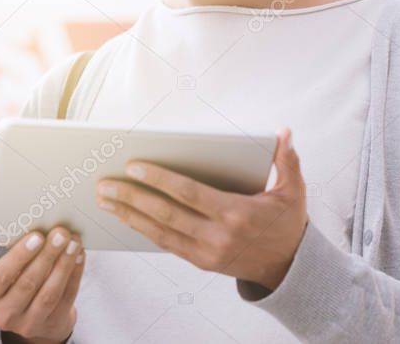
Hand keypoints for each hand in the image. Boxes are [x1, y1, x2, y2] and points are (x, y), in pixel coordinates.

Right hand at [0, 227, 84, 343]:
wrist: (34, 317)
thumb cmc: (18, 284)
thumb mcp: (9, 271)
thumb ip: (19, 254)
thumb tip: (42, 225)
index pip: (2, 276)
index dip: (20, 256)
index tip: (36, 236)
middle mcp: (6, 312)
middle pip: (28, 283)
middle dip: (47, 255)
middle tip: (60, 234)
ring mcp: (30, 322)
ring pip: (49, 293)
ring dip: (64, 264)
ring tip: (73, 243)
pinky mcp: (53, 323)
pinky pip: (67, 297)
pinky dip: (75, 274)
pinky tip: (78, 256)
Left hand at [96, 128, 306, 289]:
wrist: (289, 267)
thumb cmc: (287, 222)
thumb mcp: (293, 190)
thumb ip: (287, 159)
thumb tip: (284, 131)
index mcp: (236, 213)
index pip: (189, 193)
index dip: (159, 180)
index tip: (134, 166)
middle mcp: (218, 235)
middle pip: (166, 214)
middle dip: (132, 198)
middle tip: (105, 183)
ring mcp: (208, 252)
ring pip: (160, 232)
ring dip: (129, 215)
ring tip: (105, 200)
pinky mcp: (202, 262)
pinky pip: (166, 244)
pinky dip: (144, 230)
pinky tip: (126, 217)